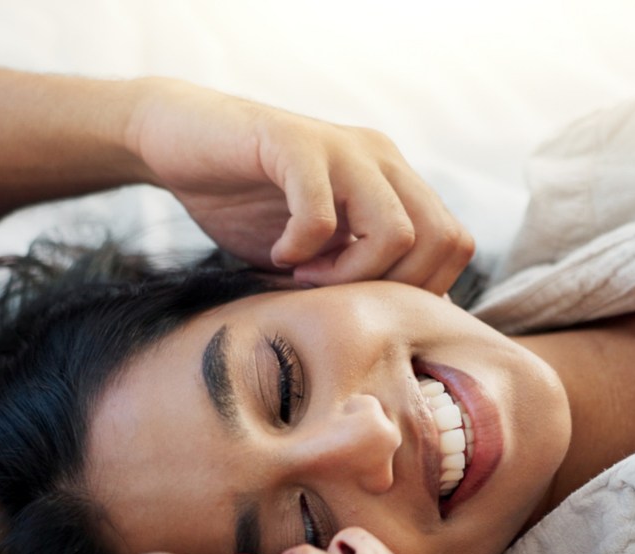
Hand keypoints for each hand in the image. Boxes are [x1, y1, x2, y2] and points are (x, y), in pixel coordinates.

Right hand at [126, 78, 474, 294]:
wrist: (180, 142)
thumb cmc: (245, 203)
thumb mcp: (316, 249)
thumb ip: (358, 272)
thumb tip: (401, 330)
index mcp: (394, 181)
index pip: (454, 244)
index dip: (416, 289)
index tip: (360, 302)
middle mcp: (380, 158)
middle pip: (440, 238)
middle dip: (391, 288)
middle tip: (336, 296)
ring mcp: (341, 147)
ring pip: (395, 230)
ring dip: (350, 274)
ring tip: (303, 277)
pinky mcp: (293, 142)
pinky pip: (323, 212)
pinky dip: (302, 249)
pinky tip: (278, 255)